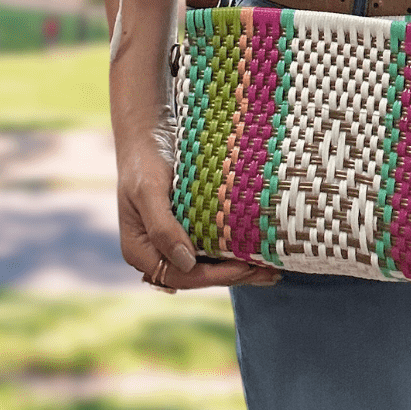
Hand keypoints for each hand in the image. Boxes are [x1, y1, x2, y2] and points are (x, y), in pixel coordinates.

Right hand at [117, 129, 280, 290]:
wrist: (147, 133)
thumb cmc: (143, 160)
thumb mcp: (148, 191)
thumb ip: (162, 229)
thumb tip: (185, 264)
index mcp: (139, 250)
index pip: (179, 275)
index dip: (214, 276)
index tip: (244, 268)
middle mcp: (156, 251)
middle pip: (197, 274)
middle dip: (233, 275)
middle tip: (268, 273)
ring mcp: (173, 240)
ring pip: (208, 264)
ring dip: (238, 267)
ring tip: (270, 268)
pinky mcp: (188, 227)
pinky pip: (212, 245)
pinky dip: (234, 249)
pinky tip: (257, 249)